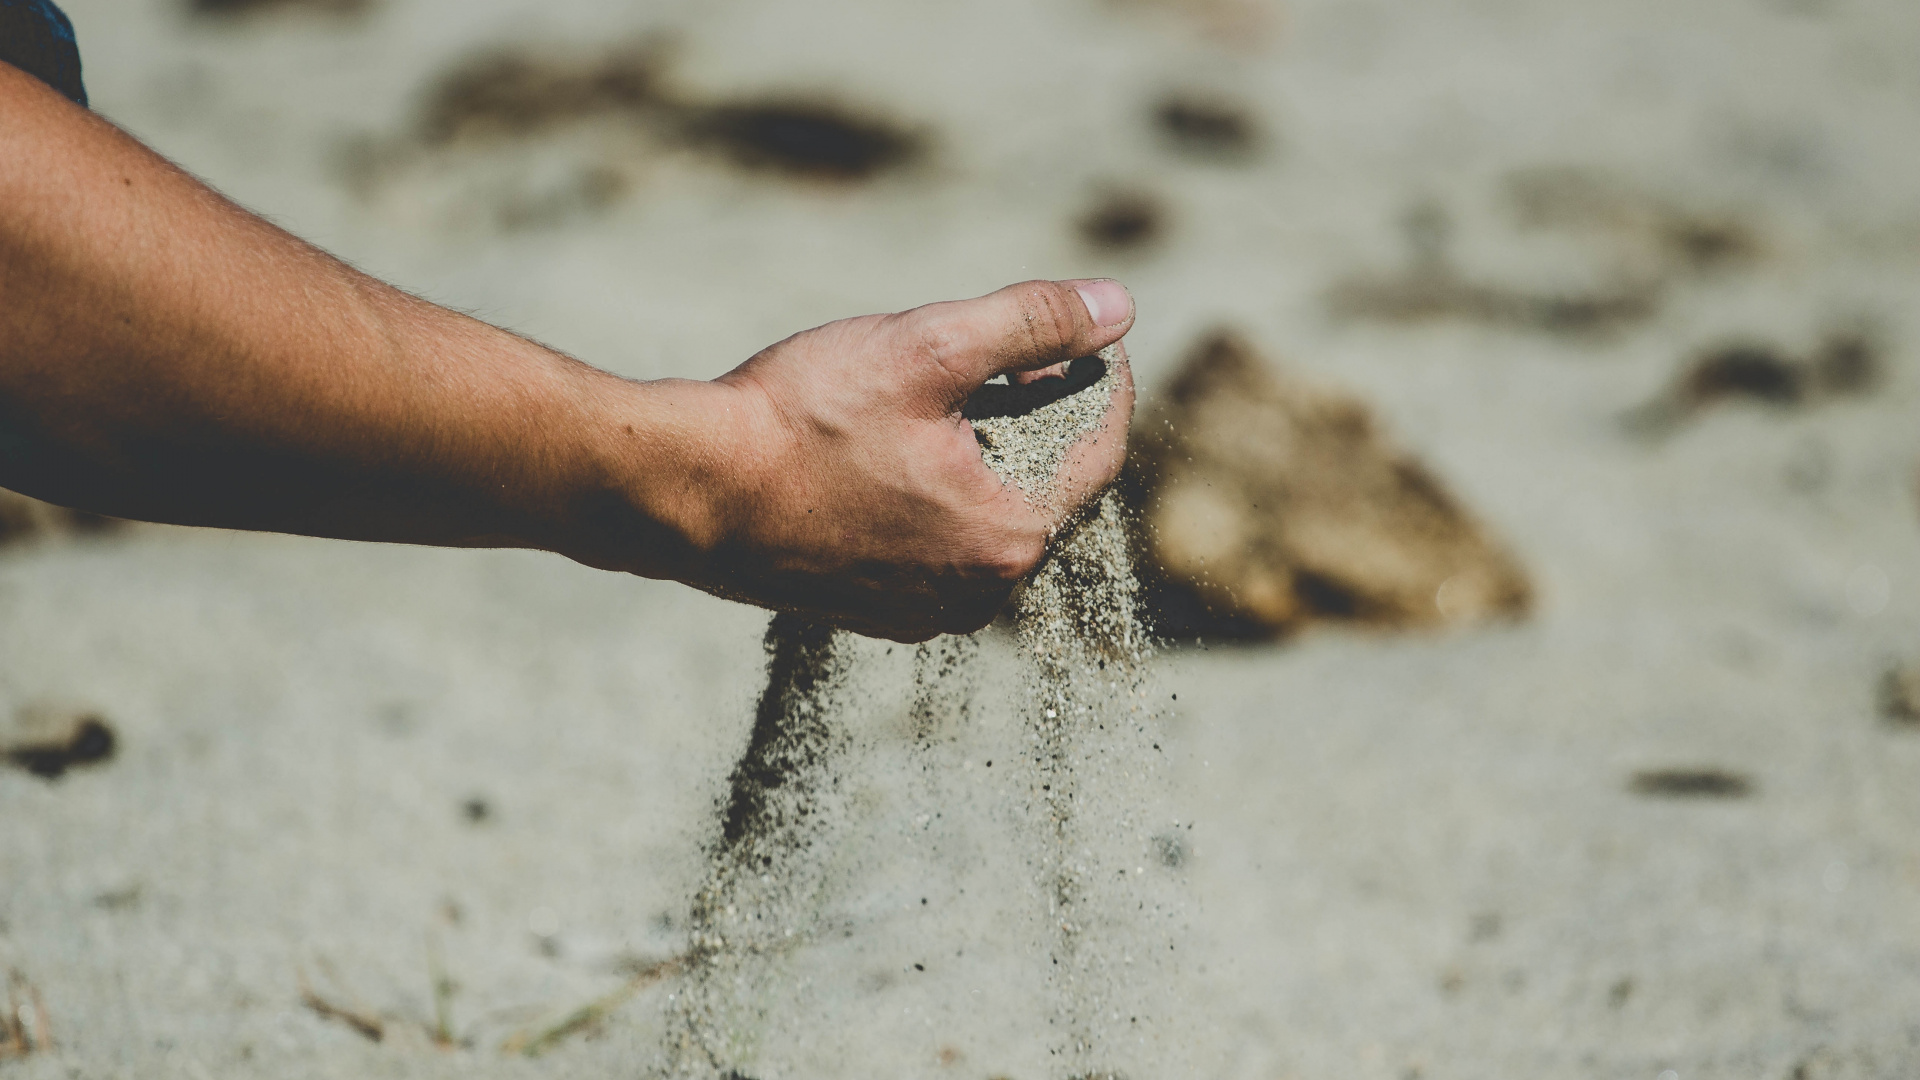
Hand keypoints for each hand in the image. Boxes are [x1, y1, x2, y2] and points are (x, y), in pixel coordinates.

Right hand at [631, 279, 1135, 641]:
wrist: (682, 494)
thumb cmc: (800, 420)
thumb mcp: (927, 348)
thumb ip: (1030, 325)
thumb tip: (1118, 306)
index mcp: (1011, 536)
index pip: (1099, 451)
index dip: (1102, 379)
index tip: (1088, 331)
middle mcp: (980, 595)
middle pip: (1045, 487)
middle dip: (1041, 416)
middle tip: (1016, 355)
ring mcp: (924, 612)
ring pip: (987, 517)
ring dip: (987, 455)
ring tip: (951, 395)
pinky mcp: (873, 612)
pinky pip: (936, 546)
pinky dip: (935, 494)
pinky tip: (895, 448)